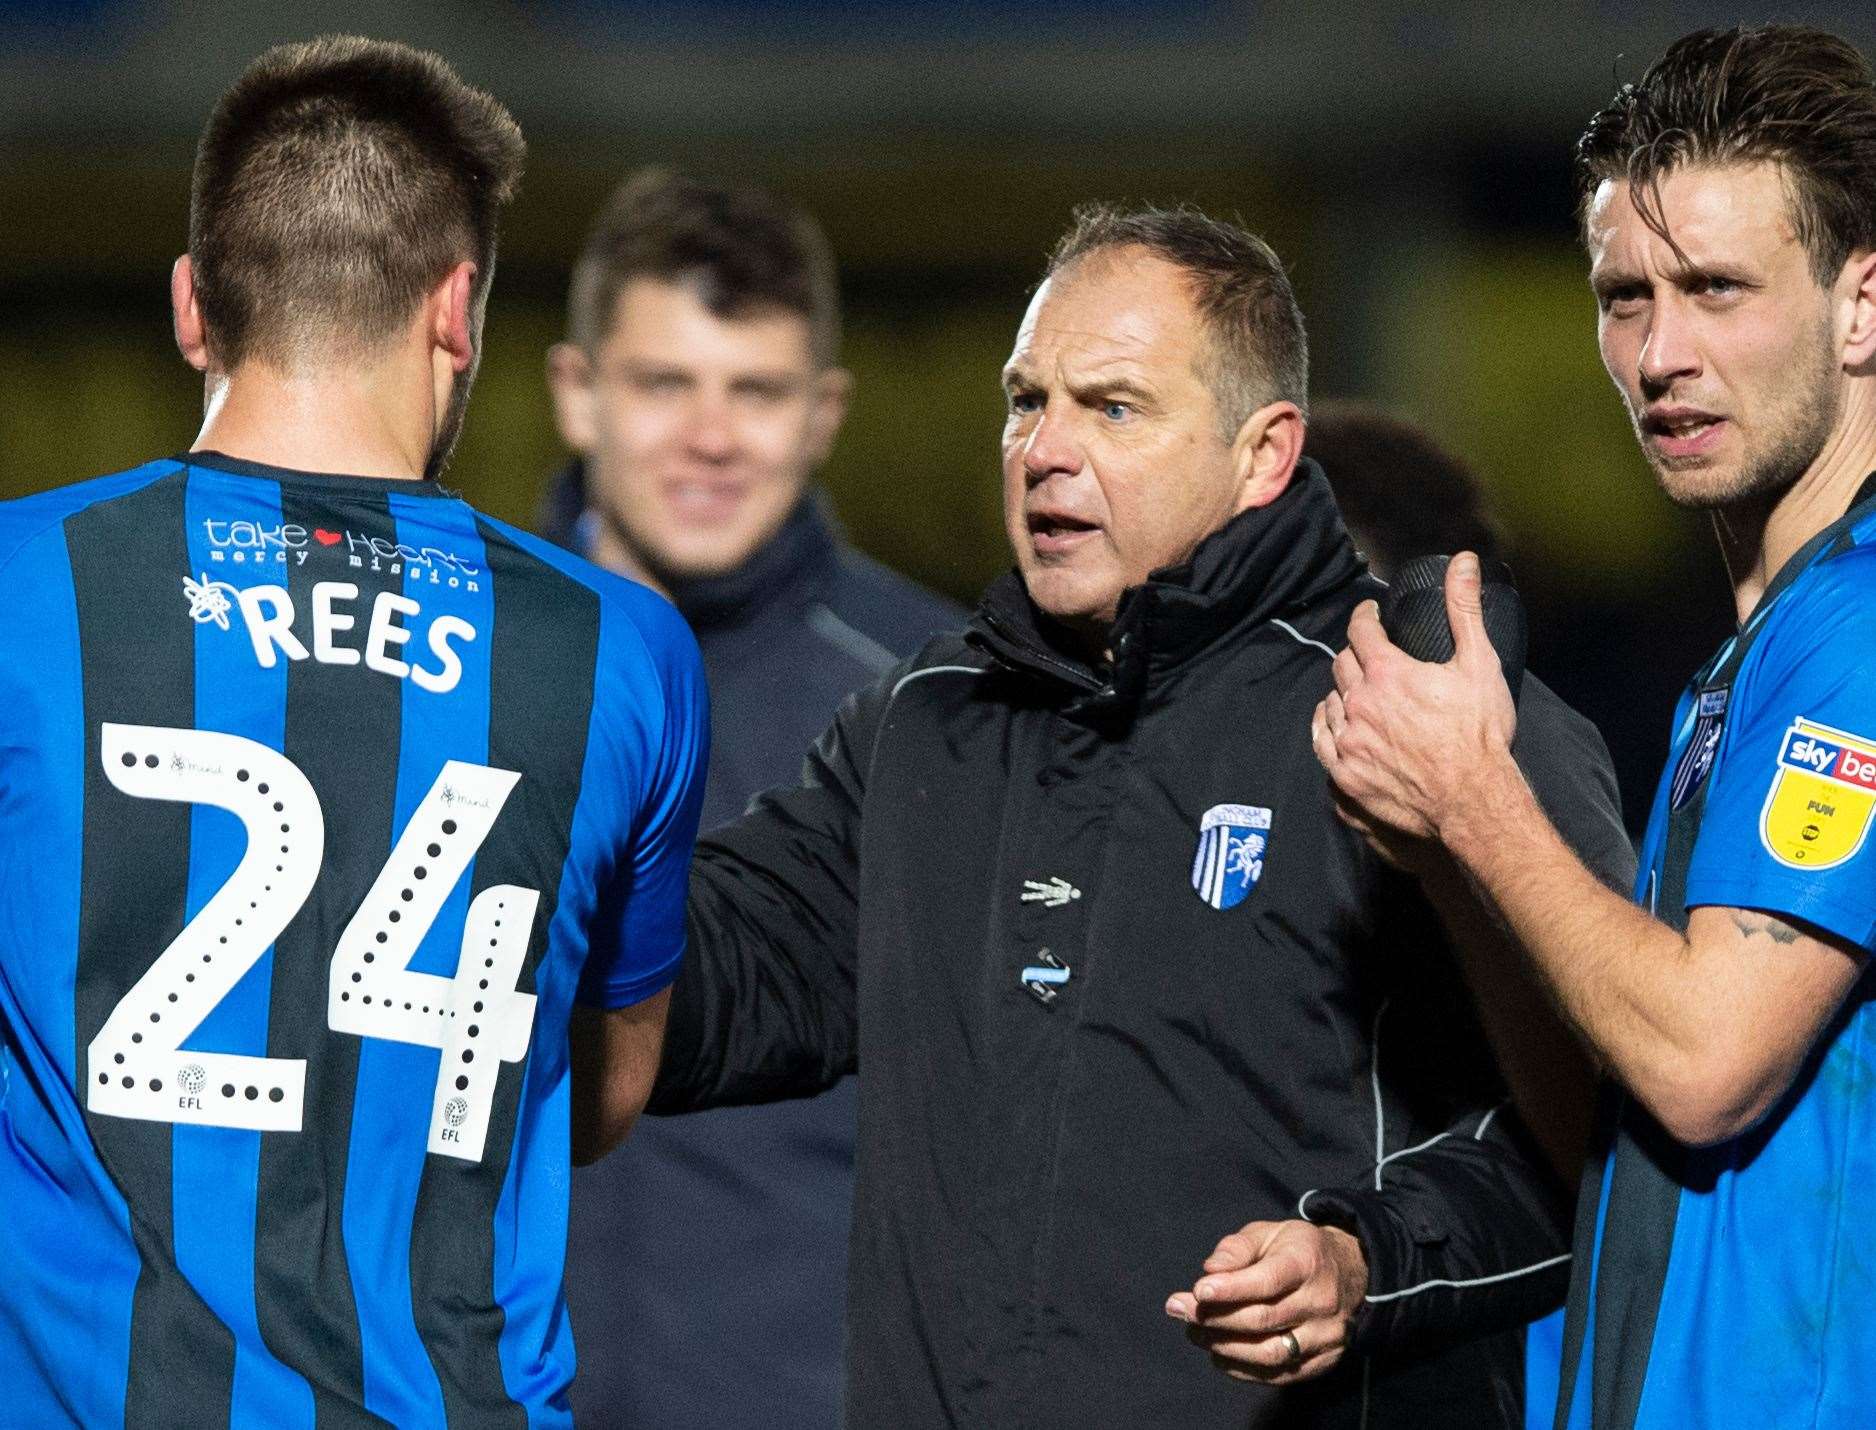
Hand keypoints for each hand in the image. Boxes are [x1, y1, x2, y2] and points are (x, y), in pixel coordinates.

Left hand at [1164, 1220, 1368, 1385]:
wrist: (1347, 1272)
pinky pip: (1278, 1375)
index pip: (1267, 1281)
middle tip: (1179, 1310)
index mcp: (1307, 1262)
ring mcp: (1326, 1336)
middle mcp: (1322, 1302)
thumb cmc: (1294, 1250)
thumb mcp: (1267, 1233)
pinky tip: (1217, 1353)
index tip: (1196, 1291)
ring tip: (1194, 1332)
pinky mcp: (1323, 1361)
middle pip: (1263, 1319)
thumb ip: (1236, 1248)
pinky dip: (1242, 1369)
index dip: (1230, 1289)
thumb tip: (1210, 1271)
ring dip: (1224, 1346)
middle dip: (1215, 1317)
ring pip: (1270, 1353)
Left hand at [1312, 552, 1516, 843]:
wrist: (1473, 799)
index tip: (1369, 615)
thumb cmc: (1480, 733)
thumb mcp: (1479, 663)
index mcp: (1388, 673)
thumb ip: (1464, 609)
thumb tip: (1463, 561)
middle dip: (1355, 654)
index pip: (1360, 631)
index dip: (1364, 618)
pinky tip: (1336, 722)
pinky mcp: (1345, 773)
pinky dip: (1327, 726)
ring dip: (1342, 691)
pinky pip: (1322, 740)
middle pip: (1342, 665)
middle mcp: (1360, 703)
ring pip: (1331, 702)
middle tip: (1368, 655)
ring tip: (1356, 691)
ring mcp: (1350, 740)